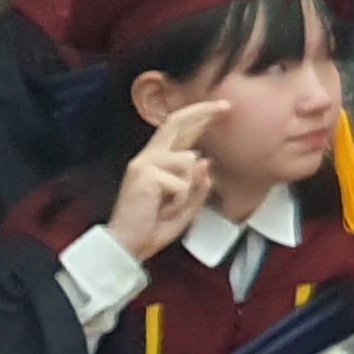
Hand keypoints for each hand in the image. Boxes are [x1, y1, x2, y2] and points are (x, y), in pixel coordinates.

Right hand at [106, 98, 227, 262]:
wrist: (128, 246)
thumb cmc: (153, 227)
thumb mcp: (187, 206)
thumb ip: (198, 185)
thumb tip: (206, 162)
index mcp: (157, 163)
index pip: (178, 131)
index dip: (199, 116)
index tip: (221, 107)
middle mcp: (148, 158)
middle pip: (176, 124)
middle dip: (203, 112)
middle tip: (226, 107)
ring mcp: (145, 164)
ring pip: (190, 161)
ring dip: (188, 189)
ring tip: (170, 206)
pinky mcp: (145, 174)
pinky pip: (182, 183)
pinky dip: (180, 201)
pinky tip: (162, 210)